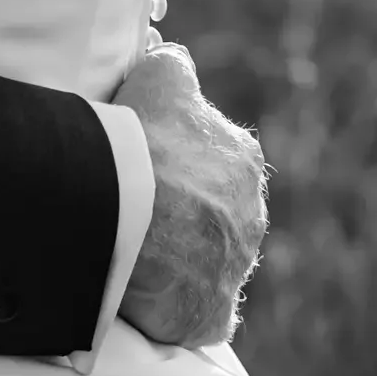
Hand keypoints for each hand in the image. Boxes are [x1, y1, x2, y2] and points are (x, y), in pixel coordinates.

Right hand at [113, 42, 267, 349]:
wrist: (125, 205)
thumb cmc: (142, 136)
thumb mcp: (160, 76)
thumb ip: (175, 68)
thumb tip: (177, 63)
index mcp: (243, 160)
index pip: (214, 162)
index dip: (176, 163)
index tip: (146, 167)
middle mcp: (251, 216)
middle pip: (214, 215)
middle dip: (184, 214)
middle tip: (136, 210)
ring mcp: (234, 269)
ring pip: (208, 262)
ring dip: (180, 259)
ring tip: (134, 252)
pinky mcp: (210, 313)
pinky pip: (199, 312)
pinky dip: (179, 306)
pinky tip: (151, 296)